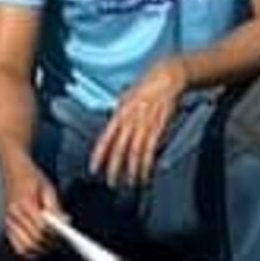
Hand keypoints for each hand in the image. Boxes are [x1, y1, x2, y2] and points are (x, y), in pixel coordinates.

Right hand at [0, 150, 63, 260]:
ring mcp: (8, 222)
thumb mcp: (48, 187)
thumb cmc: (31, 176)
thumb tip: (66, 223)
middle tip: (62, 239)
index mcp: (24, 203)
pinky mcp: (7, 227)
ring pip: (25, 248)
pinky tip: (40, 246)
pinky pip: (18, 248)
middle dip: (50, 242)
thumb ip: (56, 207)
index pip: (41, 227)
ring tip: (52, 242)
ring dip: (41, 249)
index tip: (66, 233)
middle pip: (34, 240)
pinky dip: (30, 251)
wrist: (12, 169)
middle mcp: (13, 215)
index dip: (55, 233)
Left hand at [92, 59, 187, 189]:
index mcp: (120, 114)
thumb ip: (120, 114)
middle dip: (114, 168)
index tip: (93, 169)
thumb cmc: (147, 87)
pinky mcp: (158, 127)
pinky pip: (150, 149)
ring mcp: (144, 124)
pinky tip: (146, 173)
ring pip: (134, 152)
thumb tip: (113, 128)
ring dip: (132, 170)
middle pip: (118, 149)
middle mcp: (129, 120)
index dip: (98, 155)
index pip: (105, 138)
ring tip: (131, 183)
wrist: (166, 77)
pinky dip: (147, 163)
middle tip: (111, 183)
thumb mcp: (127, 98)